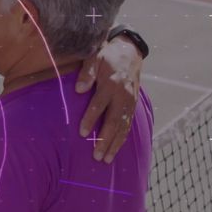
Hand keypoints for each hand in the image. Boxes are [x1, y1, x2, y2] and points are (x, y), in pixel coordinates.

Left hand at [75, 37, 141, 162]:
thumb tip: (79, 89)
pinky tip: (115, 150)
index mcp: (111, 84)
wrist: (130, 52)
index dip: (91, 119)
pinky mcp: (133, 106)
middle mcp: (122, 95)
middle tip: (96, 155)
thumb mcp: (95, 57)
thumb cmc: (107, 56)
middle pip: (114, 121)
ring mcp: (129, 102)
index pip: (99, 104)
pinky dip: (122, 139)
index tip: (82, 132)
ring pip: (123, 127)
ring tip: (106, 159)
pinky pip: (128, 125)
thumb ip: (87, 72)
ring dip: (115, 144)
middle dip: (105, 139)